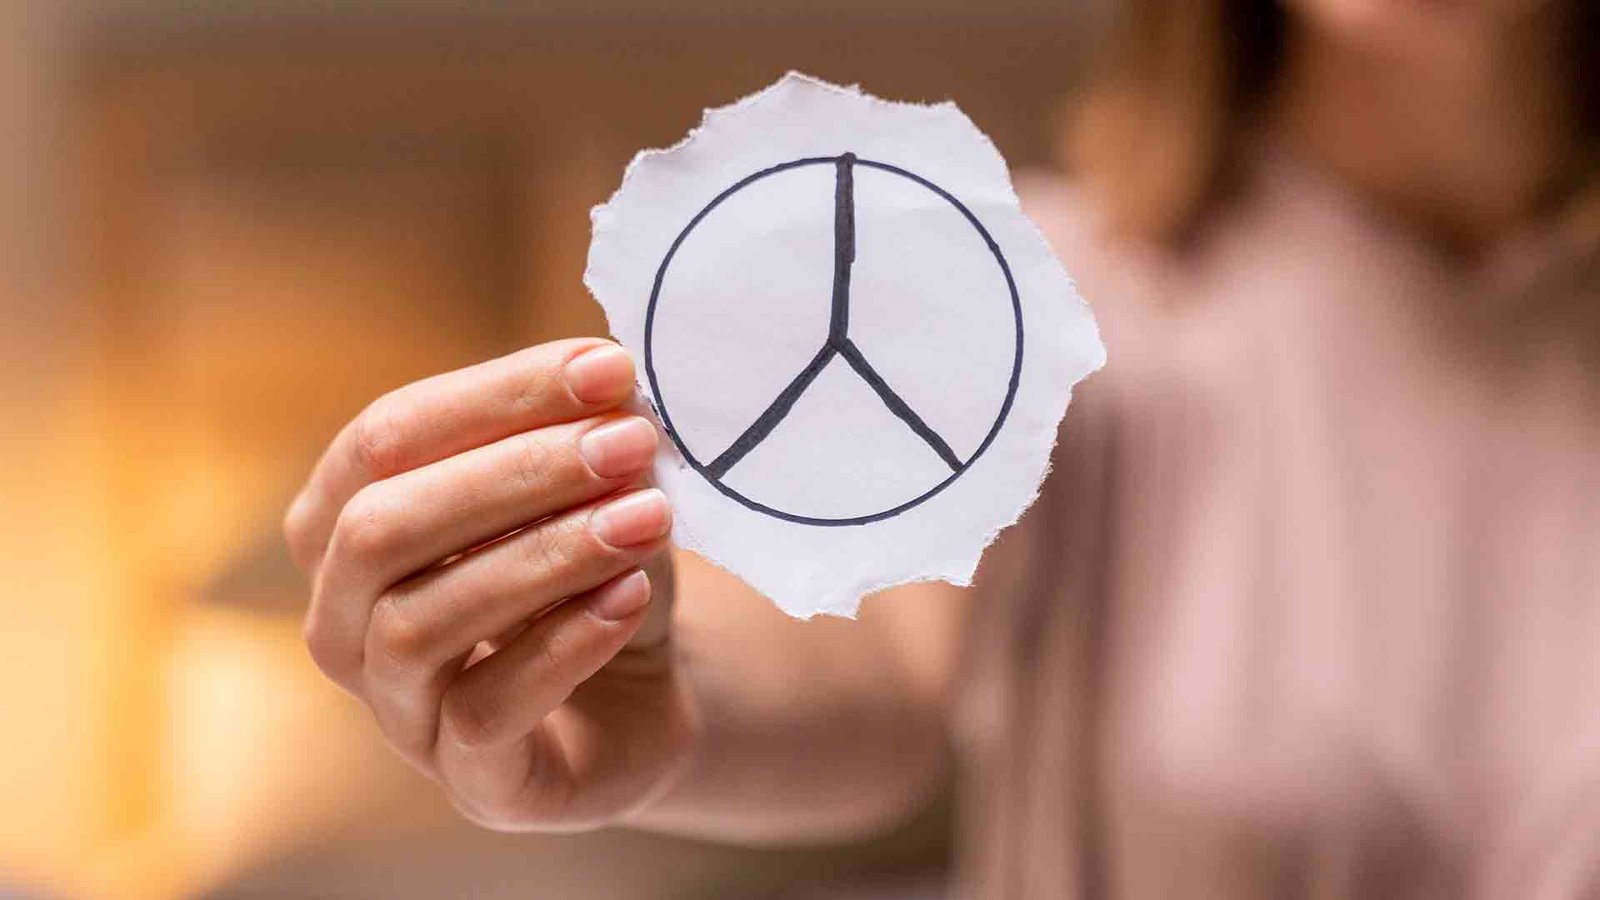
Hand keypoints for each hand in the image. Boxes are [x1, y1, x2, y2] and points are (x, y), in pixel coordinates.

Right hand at [284, 339, 697, 830]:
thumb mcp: (592, 493)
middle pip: (381, 528)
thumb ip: (584, 441)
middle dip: (512, 474)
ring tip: (646, 515)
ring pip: (422, 623)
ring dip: (545, 556)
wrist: (644, 698)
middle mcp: (342, 617)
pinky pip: (486, 711)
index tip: (608, 368)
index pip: (385, 438)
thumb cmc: (592, 574)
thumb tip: (608, 385)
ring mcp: (395, 709)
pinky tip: (631, 595)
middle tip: (629, 441)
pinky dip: (565, 644)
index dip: (494, 397)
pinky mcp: (469, 781)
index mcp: (345, 521)